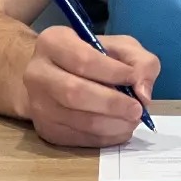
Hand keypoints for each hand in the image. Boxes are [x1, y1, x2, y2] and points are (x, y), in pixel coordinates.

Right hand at [22, 26, 160, 147]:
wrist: (58, 77)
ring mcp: (37, 105)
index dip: (113, 72)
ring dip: (111, 124)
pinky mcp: (44, 130)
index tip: (135, 79)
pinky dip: (104, 138)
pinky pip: (77, 138)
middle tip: (137, 110)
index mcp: (53, 42)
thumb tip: (143, 93)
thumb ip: (139, 61)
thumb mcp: (119, 47)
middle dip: (112, 103)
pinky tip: (119, 129)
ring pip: (77, 120)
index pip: (83, 60)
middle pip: (75, 93)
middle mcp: (37, 73)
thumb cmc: (93, 57)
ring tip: (132, 120)